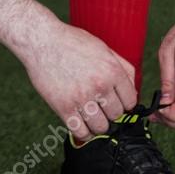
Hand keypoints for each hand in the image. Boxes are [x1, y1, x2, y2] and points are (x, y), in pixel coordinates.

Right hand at [20, 17, 137, 141]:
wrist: (41, 40)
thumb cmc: (72, 42)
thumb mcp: (103, 47)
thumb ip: (122, 67)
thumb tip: (133, 89)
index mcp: (112, 70)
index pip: (130, 101)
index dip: (124, 103)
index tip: (116, 103)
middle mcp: (100, 85)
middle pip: (116, 115)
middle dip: (110, 113)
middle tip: (101, 107)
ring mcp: (81, 97)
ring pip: (101, 127)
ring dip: (97, 124)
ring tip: (91, 116)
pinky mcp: (63, 107)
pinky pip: (81, 132)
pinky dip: (84, 133)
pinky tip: (81, 125)